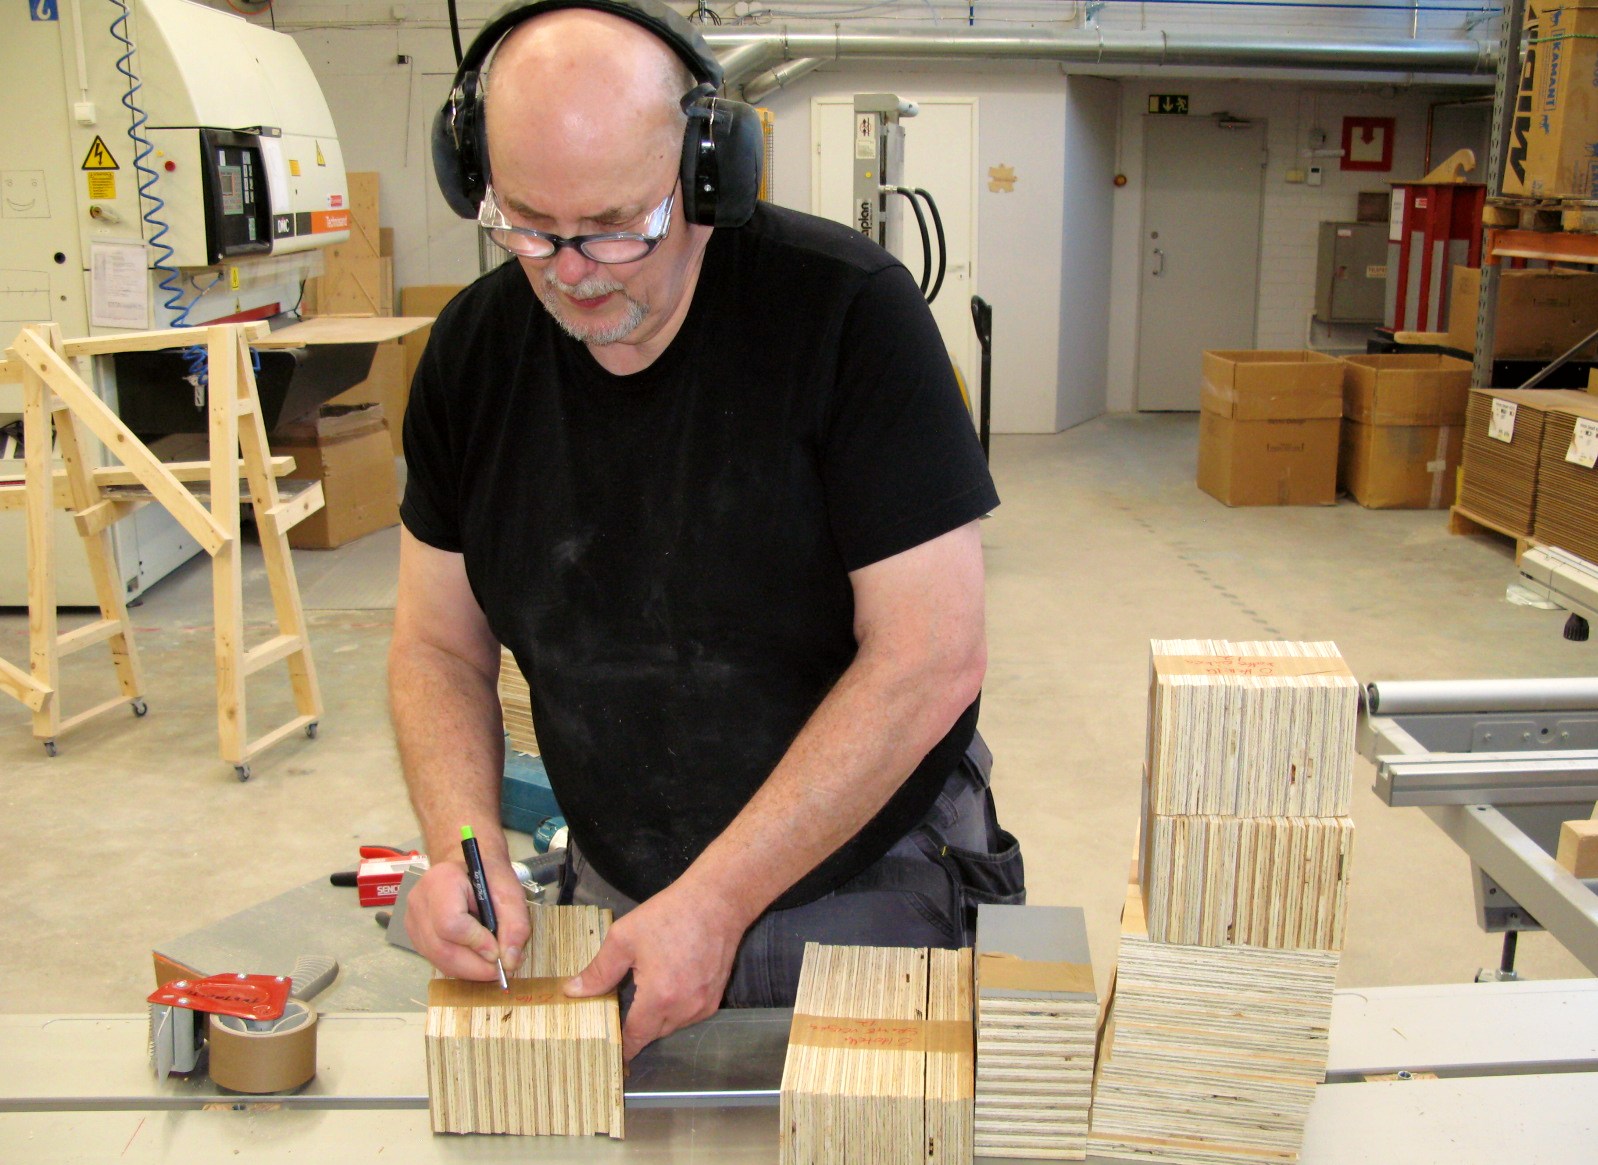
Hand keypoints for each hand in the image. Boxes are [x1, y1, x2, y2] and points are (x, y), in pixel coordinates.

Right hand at [404, 854, 530, 980]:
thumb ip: (515, 926)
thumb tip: (510, 962)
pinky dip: (459, 966)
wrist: (468, 866)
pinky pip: (435, 960)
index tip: (498, 951)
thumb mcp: (511, 894)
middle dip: (475, 966)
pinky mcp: (415, 935)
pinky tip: (475, 958)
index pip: (451, 923)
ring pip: (437, 959)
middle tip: (500, 969)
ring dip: (468, 970)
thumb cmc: (488, 876)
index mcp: (441, 881)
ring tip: (491, 964)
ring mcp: (413, 920)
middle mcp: (419, 901)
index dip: (476, 943)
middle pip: (441, 948)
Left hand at [563, 880, 748, 1059]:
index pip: (635, 1037)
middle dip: (636, 1026)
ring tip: (645, 992)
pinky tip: (669, 985)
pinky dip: (676, 1008)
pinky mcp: (715, 998)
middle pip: (653, 1033)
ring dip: (657, 1017)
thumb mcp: (624, 937)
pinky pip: (689, 1015)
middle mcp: (684, 1009)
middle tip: (620, 1010)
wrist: (716, 902)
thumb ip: (599, 971)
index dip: (621, 1047)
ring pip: (672, 1026)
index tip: (608, 1052)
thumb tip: (572, 991)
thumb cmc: (669, 915)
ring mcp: (703, 1005)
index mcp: (659, 997)